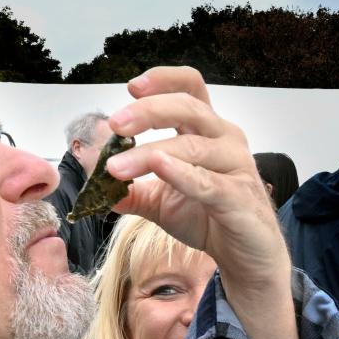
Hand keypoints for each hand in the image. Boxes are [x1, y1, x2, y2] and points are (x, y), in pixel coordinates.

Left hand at [105, 67, 297, 338]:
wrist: (245, 258)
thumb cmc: (209, 220)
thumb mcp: (161, 203)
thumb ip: (130, 190)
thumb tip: (93, 182)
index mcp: (207, 132)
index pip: (190, 88)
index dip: (163, 81)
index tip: (131, 86)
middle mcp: (225, 141)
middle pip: (189, 108)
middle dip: (148, 112)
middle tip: (115, 124)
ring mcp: (236, 167)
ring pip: (193, 147)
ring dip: (150, 153)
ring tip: (116, 167)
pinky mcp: (240, 198)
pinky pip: (208, 182)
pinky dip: (182, 174)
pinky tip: (159, 169)